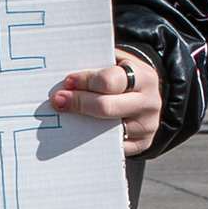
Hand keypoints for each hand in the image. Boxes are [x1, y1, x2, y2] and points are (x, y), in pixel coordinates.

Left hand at [48, 49, 165, 155]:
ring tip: (65, 116)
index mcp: (144, 77)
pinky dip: (91, 140)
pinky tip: (78, 132)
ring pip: (107, 129)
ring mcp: (146, 126)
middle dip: (78, 103)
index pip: (108, 81)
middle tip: (59, 100)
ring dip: (81, 124)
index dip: (85, 81)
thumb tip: (64, 72)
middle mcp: (149, 103)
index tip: (67, 82)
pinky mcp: (142, 144)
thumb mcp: (118, 62)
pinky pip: (111, 146)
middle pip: (106, 107)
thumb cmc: (125, 76)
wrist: (148, 95)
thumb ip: (97, 64)